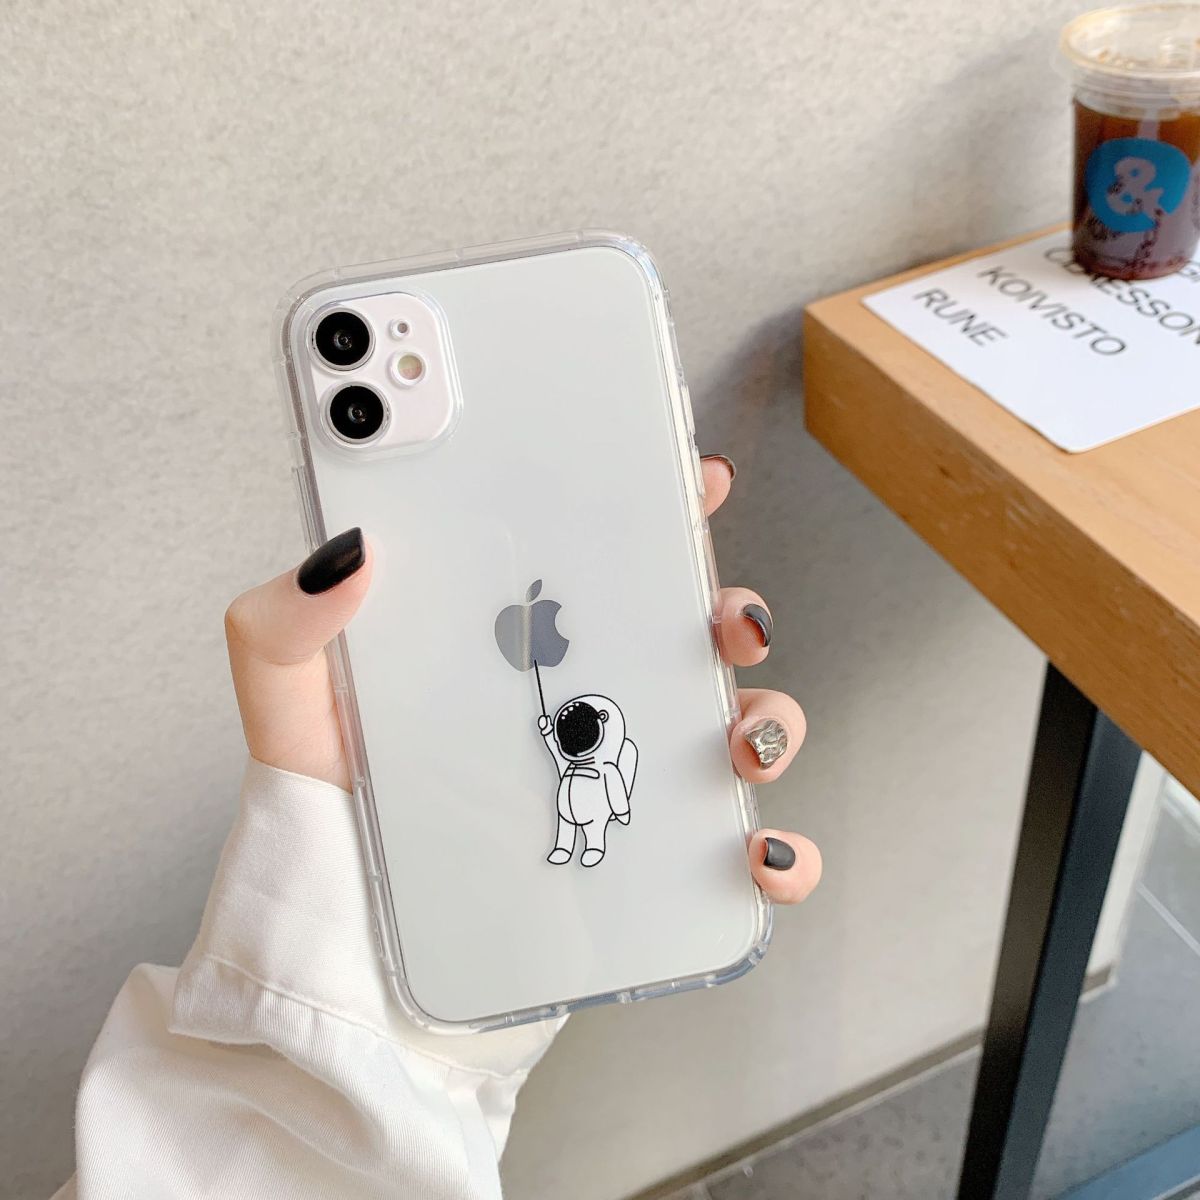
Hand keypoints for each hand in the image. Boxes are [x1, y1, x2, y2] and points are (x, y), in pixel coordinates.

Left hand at [224, 458, 819, 906]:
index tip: (699, 482)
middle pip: (692, 637)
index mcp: (520, 649)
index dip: (664, 512)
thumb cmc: (331, 811)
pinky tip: (754, 857)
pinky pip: (731, 857)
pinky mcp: (642, 867)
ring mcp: (620, 783)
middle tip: (723, 620)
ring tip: (737, 740)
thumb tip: (350, 551)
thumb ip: (286, 627)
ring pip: (735, 729)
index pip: (605, 563)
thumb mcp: (291, 707)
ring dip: (769, 721)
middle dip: (736, 614)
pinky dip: (770, 856)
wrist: (347, 943)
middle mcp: (585, 704)